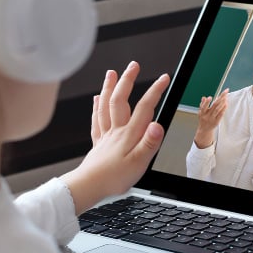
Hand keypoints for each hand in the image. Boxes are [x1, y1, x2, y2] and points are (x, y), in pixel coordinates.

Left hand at [62, 62, 169, 213]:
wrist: (89, 186)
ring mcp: (106, 135)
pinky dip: (97, 106)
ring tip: (112, 73)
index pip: (145, 108)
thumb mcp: (139, 163)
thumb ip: (149, 143)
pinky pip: (96, 119)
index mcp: (129, 135)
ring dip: (109, 87)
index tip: (164, 78)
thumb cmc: (113, 178)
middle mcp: (116, 131)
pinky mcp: (98, 143)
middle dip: (128, 80)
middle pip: (121, 99)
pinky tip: (97, 99)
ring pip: (106, 105)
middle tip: (133, 66)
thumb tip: (158, 125)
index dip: (155, 91)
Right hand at [193, 89, 227, 148]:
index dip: (206, 102)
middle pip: (214, 106)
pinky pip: (221, 115)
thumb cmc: (203, 119)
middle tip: (225, 92)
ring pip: (218, 110)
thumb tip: (204, 97)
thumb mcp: (200, 112)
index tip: (210, 97)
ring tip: (226, 97)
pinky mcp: (216, 122)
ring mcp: (212, 119)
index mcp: (202, 113)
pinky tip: (226, 104)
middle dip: (220, 98)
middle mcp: (207, 116)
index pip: (203, 107)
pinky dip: (223, 109)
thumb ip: (202, 104)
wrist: (204, 130)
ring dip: (223, 103)